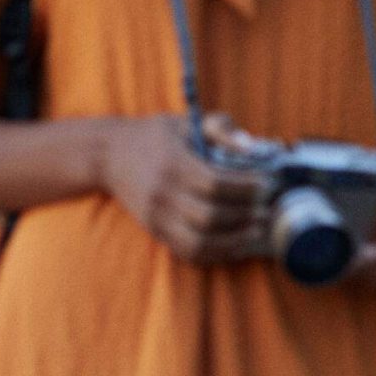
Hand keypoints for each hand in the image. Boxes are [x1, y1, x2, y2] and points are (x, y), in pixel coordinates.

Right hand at [95, 114, 273, 265]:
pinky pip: (187, 252)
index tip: (268, 184)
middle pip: (211, 215)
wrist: (107, 154)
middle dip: (245, 215)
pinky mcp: (155, 231)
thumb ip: (220, 128)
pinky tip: (234, 245)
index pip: (216, 183)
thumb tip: (253, 147)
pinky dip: (214, 254)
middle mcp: (163, 193)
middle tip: (268, 210)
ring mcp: (157, 217)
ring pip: (199, 241)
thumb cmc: (153, 135)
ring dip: (233, 241)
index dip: (247, 187)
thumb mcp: (185, 122)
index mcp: (173, 163)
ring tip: (255, 231)